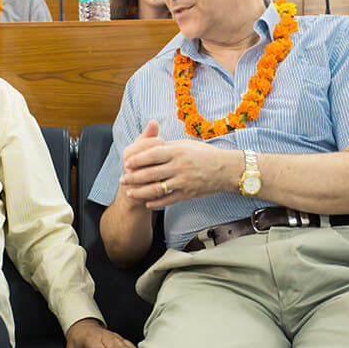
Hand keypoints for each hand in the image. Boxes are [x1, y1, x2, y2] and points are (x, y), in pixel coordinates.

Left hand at [120, 120, 238, 207]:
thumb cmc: (205, 154)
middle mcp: (179, 165)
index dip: (138, 159)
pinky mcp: (188, 192)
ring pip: (157, 188)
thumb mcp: (186, 145)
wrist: (226, 169)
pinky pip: (169, 199)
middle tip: (122, 179)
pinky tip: (147, 202)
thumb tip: (149, 146)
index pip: (152, 154)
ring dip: (141, 192)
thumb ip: (167, 147)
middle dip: (134, 177)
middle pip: (151, 172)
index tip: (127, 162)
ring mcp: (183, 180)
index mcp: (177, 151)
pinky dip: (157, 202)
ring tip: (130, 193)